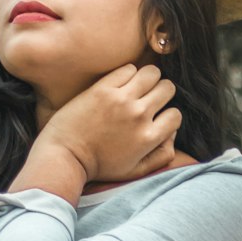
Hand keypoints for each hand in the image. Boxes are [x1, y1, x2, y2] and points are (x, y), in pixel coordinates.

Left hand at [39, 63, 181, 184]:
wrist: (65, 155)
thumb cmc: (100, 166)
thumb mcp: (135, 171)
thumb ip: (162, 156)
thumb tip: (173, 134)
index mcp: (148, 137)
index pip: (176, 114)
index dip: (168, 115)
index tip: (156, 117)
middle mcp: (139, 116)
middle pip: (167, 88)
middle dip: (161, 93)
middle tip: (148, 98)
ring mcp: (121, 100)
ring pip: (152, 73)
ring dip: (148, 79)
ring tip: (137, 87)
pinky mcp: (103, 88)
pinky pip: (128, 68)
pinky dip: (129, 73)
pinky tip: (121, 84)